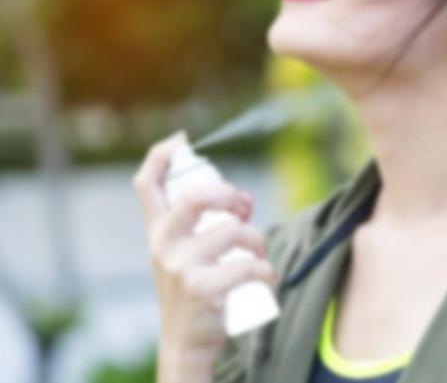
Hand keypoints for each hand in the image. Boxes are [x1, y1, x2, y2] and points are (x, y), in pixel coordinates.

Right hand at [132, 132, 275, 382]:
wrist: (185, 342)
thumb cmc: (195, 289)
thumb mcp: (190, 254)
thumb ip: (211, 223)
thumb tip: (244, 199)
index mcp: (157, 232)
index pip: (146, 185)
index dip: (161, 155)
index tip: (181, 138)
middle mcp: (162, 245)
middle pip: (195, 196)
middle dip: (228, 194)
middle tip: (242, 209)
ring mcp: (180, 267)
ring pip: (234, 231)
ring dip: (257, 239)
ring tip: (258, 253)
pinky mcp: (202, 289)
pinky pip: (248, 264)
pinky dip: (265, 268)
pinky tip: (265, 277)